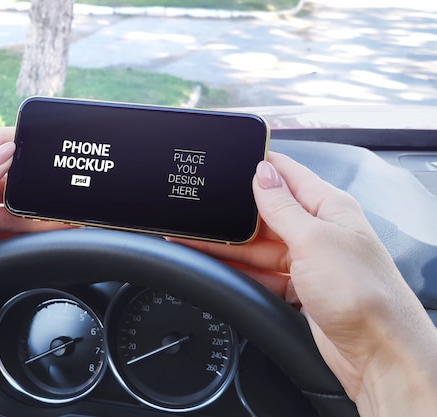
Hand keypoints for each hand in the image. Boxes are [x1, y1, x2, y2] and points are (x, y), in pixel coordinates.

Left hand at [0, 127, 66, 322]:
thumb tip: (7, 153)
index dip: (16, 144)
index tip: (44, 144)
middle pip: (2, 183)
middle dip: (28, 186)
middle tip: (54, 190)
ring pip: (5, 214)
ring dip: (29, 217)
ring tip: (55, 218)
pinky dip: (18, 238)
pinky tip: (36, 235)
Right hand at [171, 152, 436, 415]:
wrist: (379, 353)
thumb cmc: (363, 293)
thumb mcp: (314, 240)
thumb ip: (282, 207)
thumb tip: (262, 173)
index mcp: (330, 207)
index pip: (288, 174)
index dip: (258, 166)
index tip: (227, 163)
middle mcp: (320, 230)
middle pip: (267, 213)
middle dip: (235, 213)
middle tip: (202, 210)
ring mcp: (309, 260)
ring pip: (260, 246)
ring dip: (231, 245)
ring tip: (197, 239)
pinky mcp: (301, 288)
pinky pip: (263, 273)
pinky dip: (242, 271)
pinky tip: (220, 267)